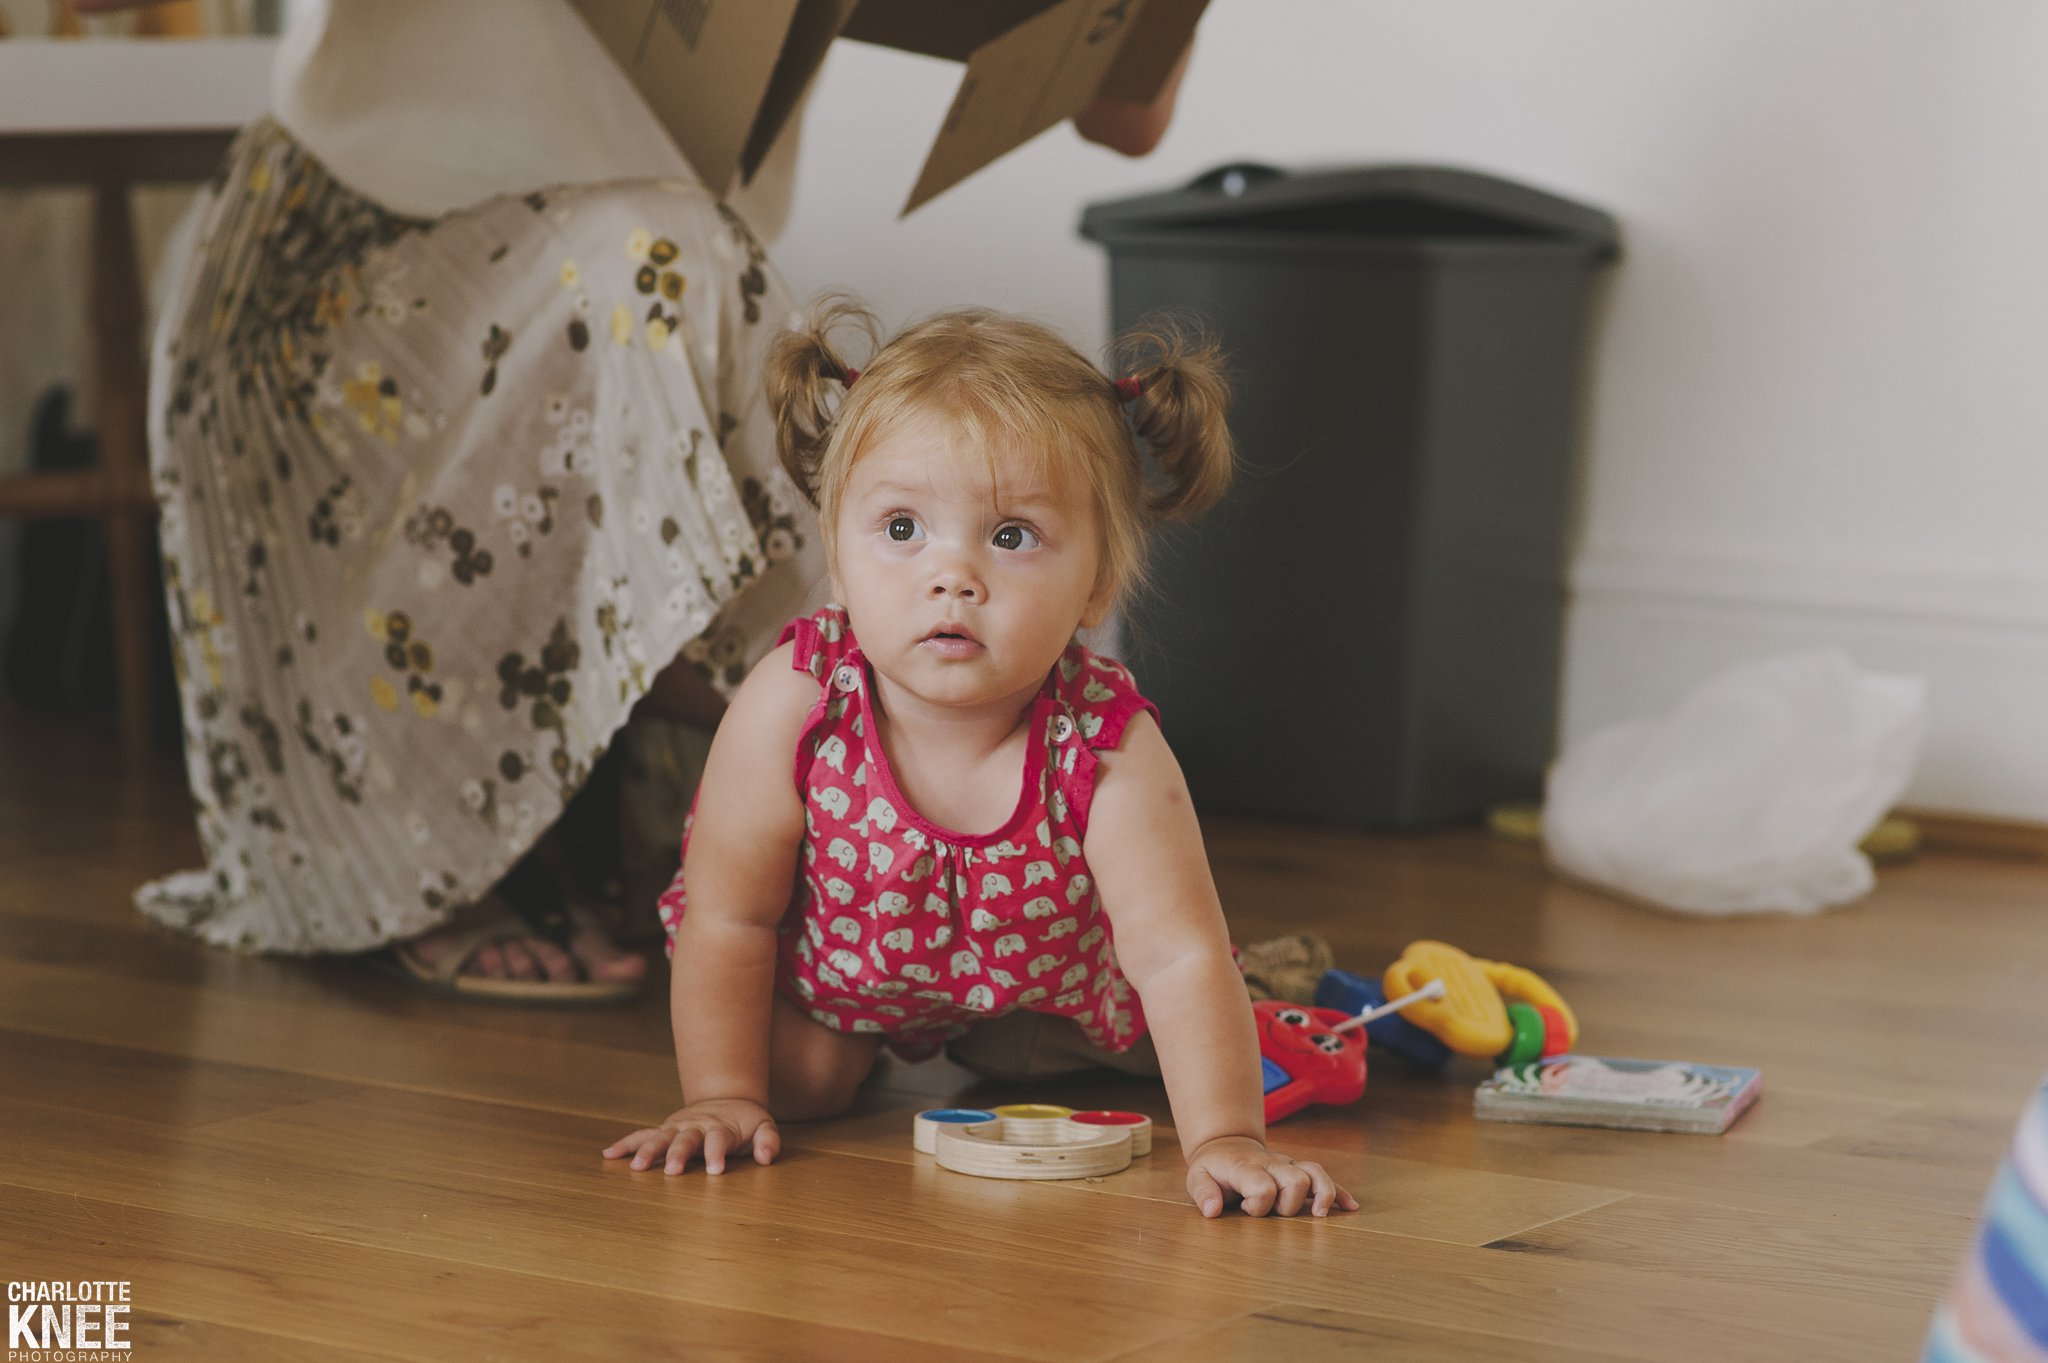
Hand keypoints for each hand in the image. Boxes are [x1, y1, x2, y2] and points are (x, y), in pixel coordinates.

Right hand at [602, 1098, 779, 1174]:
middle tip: (672, 1171)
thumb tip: (766, 1157)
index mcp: (721, 1127)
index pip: (719, 1140)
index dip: (718, 1153)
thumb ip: (768, 1141)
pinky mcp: (665, 1130)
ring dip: (648, 1151)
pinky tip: (609, 1154)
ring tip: (635, 1168)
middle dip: (678, 1154)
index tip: (716, 1170)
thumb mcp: (764, 1127)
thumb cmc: (746, 1122)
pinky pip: (643, 1135)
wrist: (727, 1099)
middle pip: (686, 1140)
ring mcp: (678, 1127)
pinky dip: (626, 1143)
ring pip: (661, 1137)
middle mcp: (696, 1126)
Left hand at [1184, 1135, 1356, 1217]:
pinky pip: (1324, 1177)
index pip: (1263, 1187)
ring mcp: (1289, 1165)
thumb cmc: (1213, 1168)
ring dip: (1323, 1194)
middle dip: (1289, 1205)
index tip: (1244, 1209)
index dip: (1258, 1205)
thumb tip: (1212, 1211)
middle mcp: (1272, 1164)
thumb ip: (1203, 1193)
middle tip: (1273, 1214)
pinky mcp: (1300, 1170)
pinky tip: (1351, 1207)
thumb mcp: (1197, 1177)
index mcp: (1246, 1168)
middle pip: (1295, 1180)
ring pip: (1315, 1172)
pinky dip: (1338, 1192)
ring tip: (1321, 1215)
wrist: (1227, 1145)